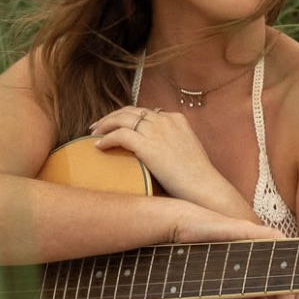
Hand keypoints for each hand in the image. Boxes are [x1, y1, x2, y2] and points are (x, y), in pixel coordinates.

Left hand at [89, 105, 250, 215]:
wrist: (204, 188)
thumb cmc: (197, 178)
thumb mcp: (188, 151)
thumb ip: (173, 144)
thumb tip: (158, 150)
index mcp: (176, 119)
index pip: (145, 111)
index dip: (127, 116)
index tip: (115, 124)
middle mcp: (165, 120)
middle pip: (130, 111)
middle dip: (111, 117)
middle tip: (97, 127)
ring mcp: (157, 131)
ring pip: (122, 119)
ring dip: (105, 125)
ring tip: (93, 133)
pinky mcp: (148, 145)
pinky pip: (120, 135)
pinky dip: (106, 139)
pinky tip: (98, 147)